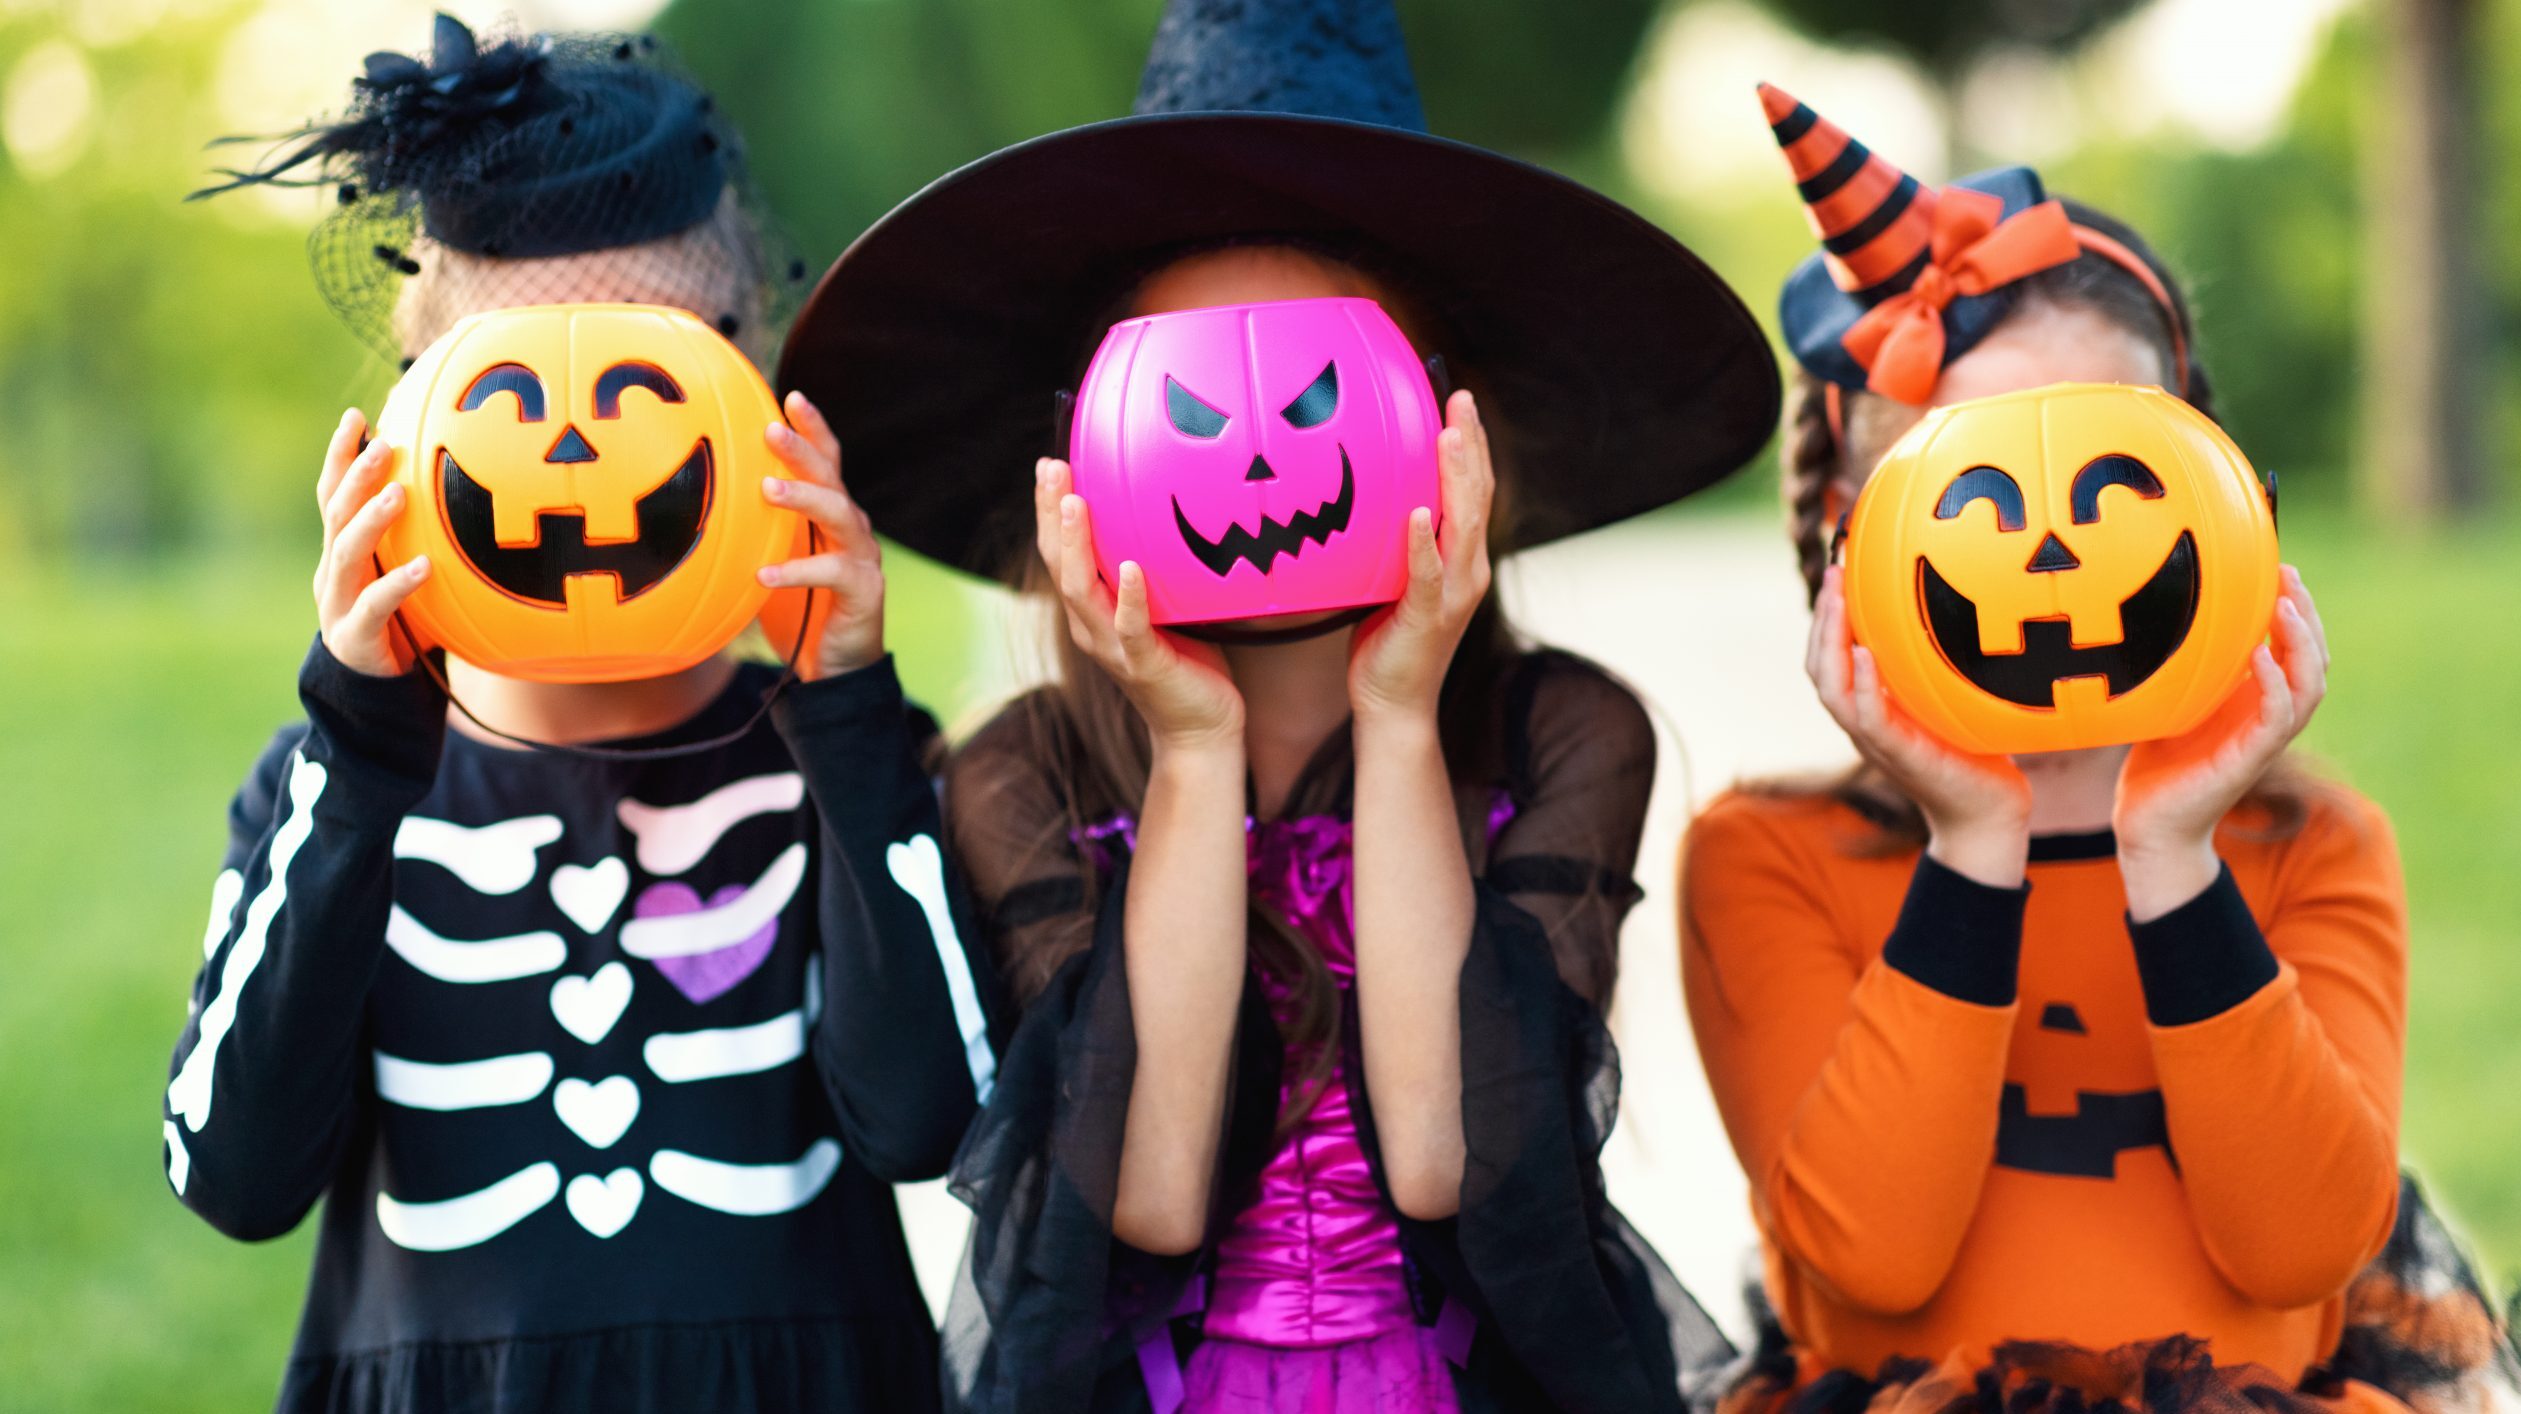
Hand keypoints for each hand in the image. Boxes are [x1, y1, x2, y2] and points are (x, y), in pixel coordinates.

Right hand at [314, 408, 428, 676]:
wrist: (376, 698)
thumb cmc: (403, 627)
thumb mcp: (410, 577)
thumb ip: (424, 541)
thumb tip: (473, 496)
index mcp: (342, 552)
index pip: (333, 494)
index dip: (340, 455)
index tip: (358, 415)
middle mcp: (333, 572)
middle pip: (335, 513)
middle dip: (355, 475)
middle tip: (382, 444)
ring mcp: (337, 605)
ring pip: (346, 553)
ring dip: (371, 519)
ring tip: (397, 492)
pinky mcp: (355, 638)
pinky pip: (375, 607)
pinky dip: (397, 584)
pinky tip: (424, 567)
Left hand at [756, 392, 884, 678]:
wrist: (832, 670)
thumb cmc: (797, 611)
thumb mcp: (767, 561)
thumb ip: (749, 534)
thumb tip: (689, 508)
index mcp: (831, 515)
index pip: (826, 460)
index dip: (812, 428)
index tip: (788, 397)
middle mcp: (851, 528)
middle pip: (832, 476)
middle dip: (803, 449)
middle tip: (770, 432)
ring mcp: (862, 557)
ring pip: (839, 514)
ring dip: (803, 498)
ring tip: (767, 492)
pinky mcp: (864, 590)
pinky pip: (832, 572)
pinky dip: (796, 571)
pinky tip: (762, 576)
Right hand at [1035, 457, 1243, 750]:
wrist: (1200, 729)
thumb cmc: (1187, 663)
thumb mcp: (1166, 606)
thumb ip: (1157, 570)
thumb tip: (1175, 514)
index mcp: (1092, 611)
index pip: (1060, 554)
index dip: (1049, 510)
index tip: (1051, 463)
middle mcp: (1091, 627)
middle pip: (1058, 564)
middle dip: (1050, 513)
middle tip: (1051, 466)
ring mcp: (1113, 647)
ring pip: (1081, 591)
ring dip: (1076, 544)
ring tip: (1074, 502)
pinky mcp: (1143, 665)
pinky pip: (1130, 628)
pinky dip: (1128, 597)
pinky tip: (1130, 568)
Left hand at [1347, 390, 1493, 723]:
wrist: (1394, 706)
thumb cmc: (1386, 642)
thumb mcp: (1392, 579)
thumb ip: (1392, 542)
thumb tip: (1364, 500)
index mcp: (1461, 558)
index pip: (1473, 490)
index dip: (1470, 443)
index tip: (1457, 400)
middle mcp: (1468, 570)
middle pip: (1477, 495)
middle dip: (1470, 442)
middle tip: (1458, 396)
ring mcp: (1452, 594)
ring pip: (1463, 525)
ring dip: (1456, 477)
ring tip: (1448, 435)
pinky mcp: (1428, 617)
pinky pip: (1428, 574)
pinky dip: (1424, 543)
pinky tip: (1418, 514)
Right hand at [1808, 565, 2031, 885]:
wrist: (1990, 815)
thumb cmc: (1976, 755)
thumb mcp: (1952, 701)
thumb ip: (1940, 668)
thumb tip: (1963, 608)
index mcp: (1870, 710)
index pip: (1830, 661)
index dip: (1826, 619)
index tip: (1840, 573)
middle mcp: (1864, 725)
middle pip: (1819, 669)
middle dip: (1822, 619)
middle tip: (1836, 572)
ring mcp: (1877, 742)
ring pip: (1832, 690)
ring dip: (1831, 642)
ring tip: (1839, 600)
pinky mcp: (1901, 756)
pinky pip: (1869, 720)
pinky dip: (1862, 687)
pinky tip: (1866, 654)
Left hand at [2115, 565, 2327, 917]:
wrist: (2149, 824)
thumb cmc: (2157, 763)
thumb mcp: (2169, 700)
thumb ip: (2179, 664)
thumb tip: (2156, 612)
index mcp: (2255, 698)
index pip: (2293, 646)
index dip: (2294, 608)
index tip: (2279, 568)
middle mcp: (2268, 715)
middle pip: (2312, 658)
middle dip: (2306, 614)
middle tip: (2288, 575)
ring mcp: (2264, 738)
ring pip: (2308, 685)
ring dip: (2301, 643)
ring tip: (2286, 606)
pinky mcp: (2250, 760)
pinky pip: (2276, 718)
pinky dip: (2274, 685)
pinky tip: (2261, 657)